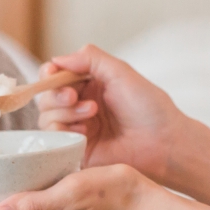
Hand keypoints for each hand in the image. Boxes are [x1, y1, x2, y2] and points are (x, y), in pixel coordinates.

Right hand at [34, 45, 185, 181]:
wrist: (163, 142)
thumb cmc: (149, 108)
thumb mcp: (120, 72)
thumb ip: (90, 59)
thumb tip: (56, 59)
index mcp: (90, 84)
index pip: (56, 75)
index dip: (49, 73)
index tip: (52, 73)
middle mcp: (80, 105)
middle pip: (46, 96)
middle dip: (56, 94)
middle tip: (74, 97)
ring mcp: (78, 129)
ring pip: (46, 117)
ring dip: (64, 111)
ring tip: (91, 112)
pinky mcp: (76, 150)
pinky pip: (53, 140)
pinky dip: (63, 130)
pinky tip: (85, 131)